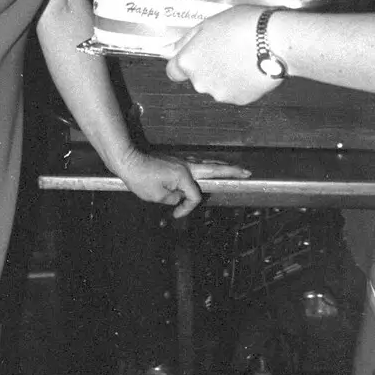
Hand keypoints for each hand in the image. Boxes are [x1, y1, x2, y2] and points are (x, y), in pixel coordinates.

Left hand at [114, 149, 249, 217]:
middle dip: (233, 171)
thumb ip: (174, 199)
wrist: (128, 159)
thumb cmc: (140, 177)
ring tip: (235, 169)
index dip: (187, 208)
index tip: (174, 214)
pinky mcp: (177, 160)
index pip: (195, 196)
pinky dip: (207, 166)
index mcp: (183, 174)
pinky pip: (197, 164)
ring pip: (208, 163)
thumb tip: (179, 197)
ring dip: (222, 167)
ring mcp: (182, 161)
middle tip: (247, 172)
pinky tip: (210, 167)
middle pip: (215, 168)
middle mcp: (186, 165)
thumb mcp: (156, 196)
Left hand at [166, 7, 271, 104]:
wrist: (275, 41)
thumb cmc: (242, 26)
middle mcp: (200, 82)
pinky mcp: (241, 100)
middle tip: (227, 48)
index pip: (174, 71)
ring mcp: (221, 93)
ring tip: (244, 56)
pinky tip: (253, 67)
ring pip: (218, 85)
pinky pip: (236, 91)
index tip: (198, 53)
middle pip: (198, 78)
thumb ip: (185, 41)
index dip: (185, 62)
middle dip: (209, 66)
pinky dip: (241, 83)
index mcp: (189, 62)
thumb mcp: (208, 24)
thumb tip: (164, 51)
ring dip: (225, 75)